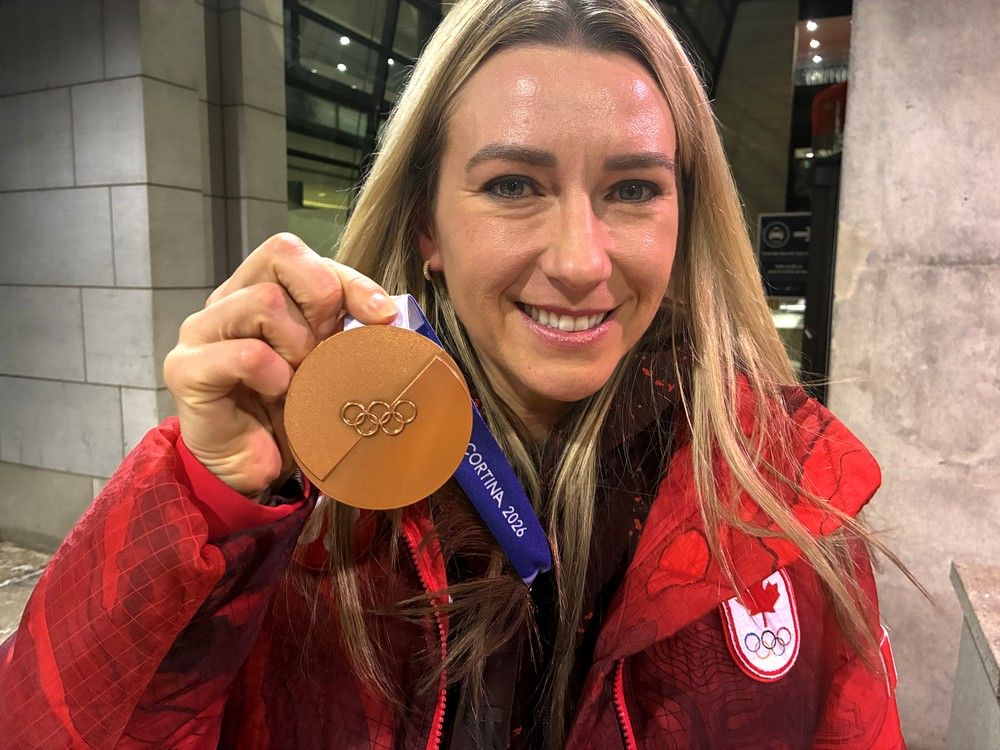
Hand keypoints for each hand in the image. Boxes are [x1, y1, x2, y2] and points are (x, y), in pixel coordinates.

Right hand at [163, 233, 398, 499]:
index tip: (382, 316)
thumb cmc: (292, 409)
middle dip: (321, 300)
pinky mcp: (187, 368)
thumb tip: (388, 312)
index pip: (298, 253)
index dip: (346, 278)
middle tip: (328, 348)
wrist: (253, 469)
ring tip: (299, 379)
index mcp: (260, 288)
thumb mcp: (329, 362)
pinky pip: (246, 354)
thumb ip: (348, 329)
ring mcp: (203, 330)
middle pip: (281, 255)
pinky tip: (280, 394)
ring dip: (298, 344)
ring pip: (264, 301)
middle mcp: (229, 300)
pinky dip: (275, 375)